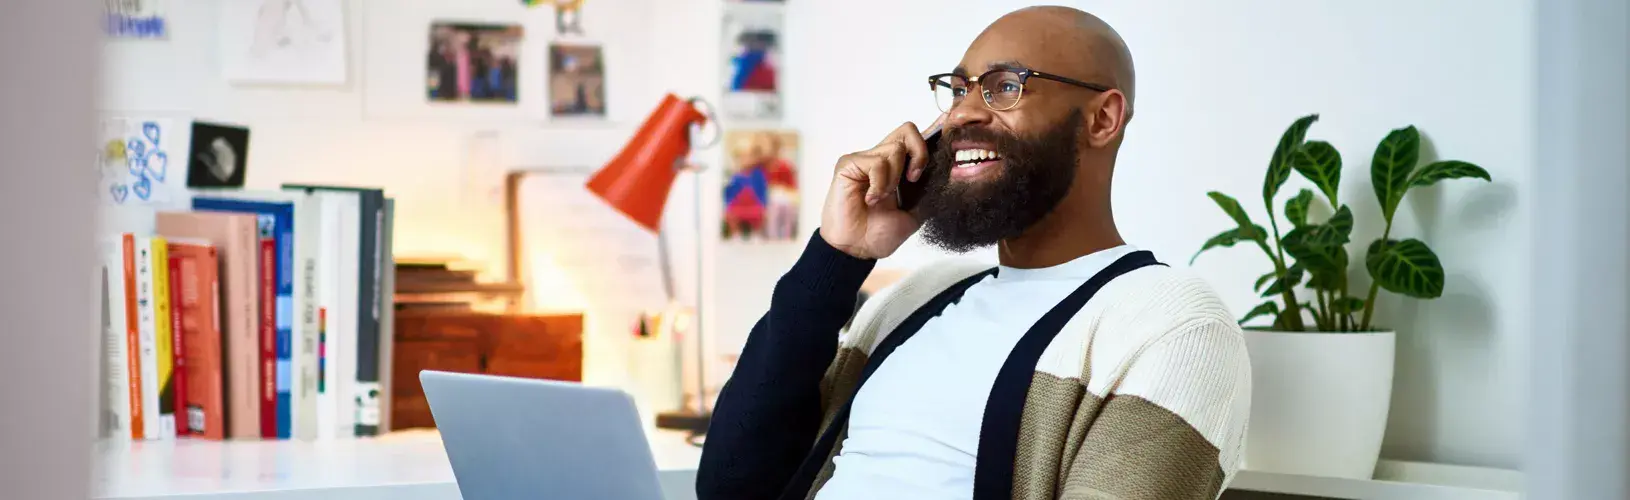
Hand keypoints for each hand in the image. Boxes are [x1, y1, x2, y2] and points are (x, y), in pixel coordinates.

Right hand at [820, 119, 937, 259]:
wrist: (858, 249)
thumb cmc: (880, 233)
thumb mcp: (915, 212)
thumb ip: (928, 191)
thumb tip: (949, 172)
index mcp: (898, 167)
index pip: (915, 139)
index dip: (932, 132)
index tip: (947, 135)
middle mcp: (881, 158)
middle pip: (908, 130)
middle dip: (919, 154)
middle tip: (914, 179)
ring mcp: (864, 159)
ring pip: (894, 149)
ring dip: (894, 179)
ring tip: (883, 198)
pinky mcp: (849, 164)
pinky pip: (876, 163)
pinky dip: (879, 184)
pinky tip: (870, 199)